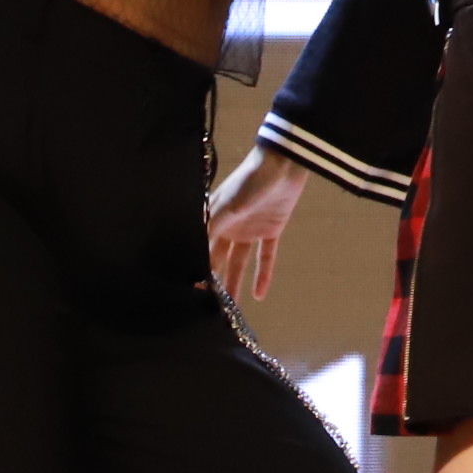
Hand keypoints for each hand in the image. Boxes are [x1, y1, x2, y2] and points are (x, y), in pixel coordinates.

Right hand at [207, 148, 309, 300]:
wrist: (284, 163)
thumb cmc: (249, 180)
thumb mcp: (228, 206)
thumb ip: (212, 230)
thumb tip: (195, 255)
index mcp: (214, 219)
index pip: (202, 248)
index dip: (196, 268)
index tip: (189, 292)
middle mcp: (230, 226)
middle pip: (218, 259)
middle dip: (213, 280)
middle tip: (206, 306)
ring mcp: (250, 229)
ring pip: (240, 262)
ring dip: (236, 283)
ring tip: (232, 309)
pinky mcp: (271, 230)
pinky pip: (266, 257)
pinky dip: (264, 274)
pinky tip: (260, 295)